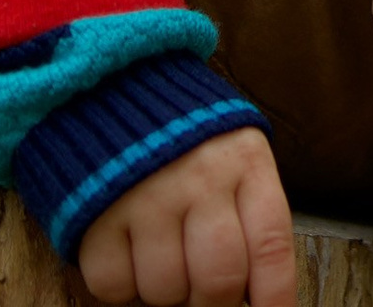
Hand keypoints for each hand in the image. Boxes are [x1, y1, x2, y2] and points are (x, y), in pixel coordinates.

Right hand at [76, 126, 294, 306]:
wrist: (114, 87)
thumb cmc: (189, 136)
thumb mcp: (235, 154)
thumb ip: (248, 212)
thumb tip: (257, 292)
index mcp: (246, 162)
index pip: (270, 244)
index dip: (275, 295)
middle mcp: (201, 179)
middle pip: (219, 280)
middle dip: (215, 303)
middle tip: (206, 293)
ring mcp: (148, 196)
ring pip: (165, 291)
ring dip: (165, 291)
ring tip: (164, 253)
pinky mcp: (97, 213)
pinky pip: (112, 287)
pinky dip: (120, 286)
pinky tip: (129, 249)